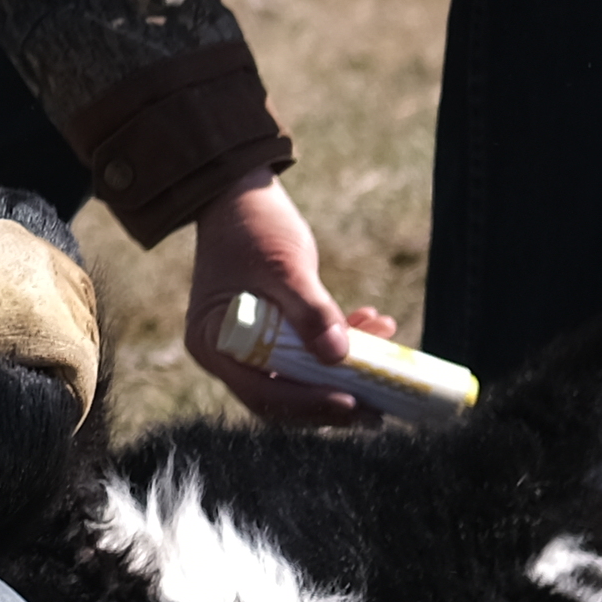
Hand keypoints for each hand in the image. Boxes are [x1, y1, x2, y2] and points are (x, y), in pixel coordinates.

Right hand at [0, 186, 103, 412]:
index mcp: (9, 239)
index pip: (53, 276)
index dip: (52, 312)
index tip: (35, 345)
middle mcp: (39, 259)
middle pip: (78, 305)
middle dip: (67, 342)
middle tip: (48, 379)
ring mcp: (53, 296)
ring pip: (82, 341)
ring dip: (67, 372)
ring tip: (50, 404)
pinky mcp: (57, 335)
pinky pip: (79, 376)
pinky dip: (71, 399)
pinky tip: (56, 419)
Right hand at [181, 180, 393, 429]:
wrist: (239, 194)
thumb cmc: (252, 226)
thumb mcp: (284, 265)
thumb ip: (310, 311)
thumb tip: (339, 355)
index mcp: (213, 342)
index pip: (261, 391)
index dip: (308, 401)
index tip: (350, 401)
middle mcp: (227, 353)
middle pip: (282, 397)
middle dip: (332, 400)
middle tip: (377, 407)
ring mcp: (249, 345)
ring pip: (301, 378)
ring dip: (345, 371)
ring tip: (388, 351)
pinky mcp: (272, 334)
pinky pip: (308, 354)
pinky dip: (341, 345)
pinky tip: (374, 323)